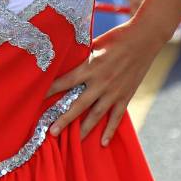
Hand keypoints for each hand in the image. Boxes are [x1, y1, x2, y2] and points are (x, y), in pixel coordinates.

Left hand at [45, 22, 165, 145]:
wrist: (144, 40)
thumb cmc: (116, 37)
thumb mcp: (94, 43)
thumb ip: (80, 55)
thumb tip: (63, 58)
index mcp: (89, 67)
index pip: (64, 82)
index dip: (49, 91)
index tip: (36, 99)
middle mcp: (100, 82)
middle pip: (78, 105)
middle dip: (64, 120)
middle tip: (51, 133)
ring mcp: (113, 92)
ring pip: (95, 116)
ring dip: (83, 129)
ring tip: (73, 142)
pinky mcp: (125, 96)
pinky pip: (116, 117)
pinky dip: (110, 130)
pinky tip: (102, 142)